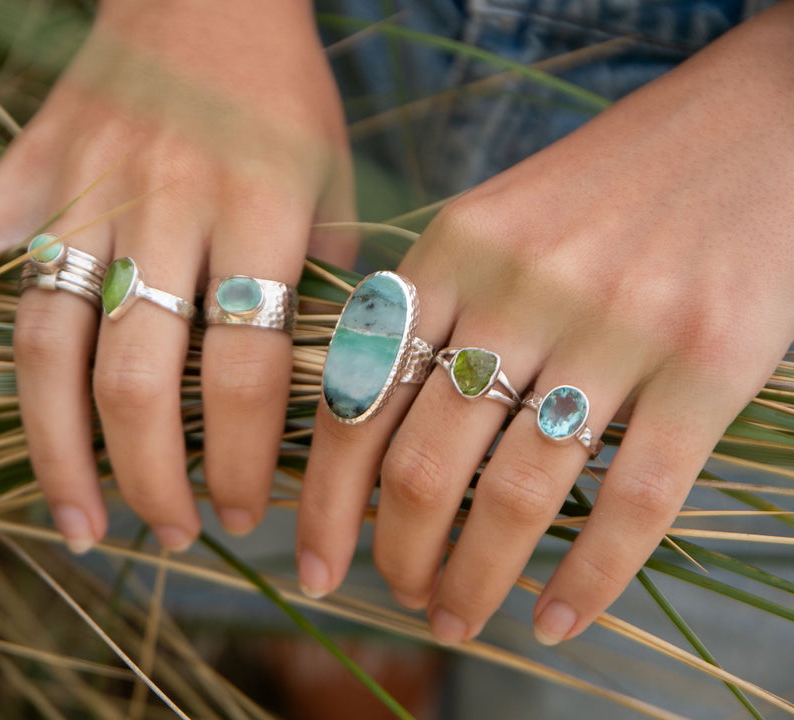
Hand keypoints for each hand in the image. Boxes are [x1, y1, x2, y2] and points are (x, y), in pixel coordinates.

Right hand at [0, 0, 352, 551]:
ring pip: (47, 344)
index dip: (240, 458)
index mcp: (257, 210)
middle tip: (168, 533)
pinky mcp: (24, 174)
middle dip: (152, 478)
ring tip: (75, 524)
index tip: (241, 510)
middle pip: (136, 378)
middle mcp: (161, 207)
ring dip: (56, 448)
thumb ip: (327, 283)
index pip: (244, 370)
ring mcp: (79, 191)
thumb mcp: (336, 180)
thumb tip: (323, 386)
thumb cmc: (280, 93)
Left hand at [297, 2, 793, 644]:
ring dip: (476, 577)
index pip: (358, 397)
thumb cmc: (609, 184)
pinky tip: (557, 618)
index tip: (316, 561)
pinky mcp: (708, 363)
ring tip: (459, 617)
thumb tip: (366, 424)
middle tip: (401, 596)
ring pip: (516, 494)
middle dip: (397, 552)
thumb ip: (430, 307)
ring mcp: (616, 326)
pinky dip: (588, 578)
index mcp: (452, 250)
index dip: (327, 498)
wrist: (757, 123)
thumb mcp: (494, 218)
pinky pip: (634, 500)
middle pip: (423, 462)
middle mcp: (520, 289)